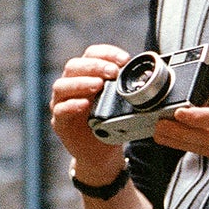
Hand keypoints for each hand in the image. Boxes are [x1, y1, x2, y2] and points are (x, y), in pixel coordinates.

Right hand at [50, 44, 130, 185]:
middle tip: (112, 73)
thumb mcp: (122, 104)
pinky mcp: (60, 122)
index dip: (107, 53)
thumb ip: (127, 88)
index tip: (124, 59)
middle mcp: (71, 86)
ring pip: (62, 86)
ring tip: (98, 85)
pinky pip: (60, 110)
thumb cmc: (111, 125)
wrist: (102, 155)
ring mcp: (62, 103)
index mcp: (86, 76)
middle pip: (74, 66)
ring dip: (81, 83)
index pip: (91, 55)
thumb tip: (149, 75)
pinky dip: (72, 105)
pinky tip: (85, 105)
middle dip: (95, 66)